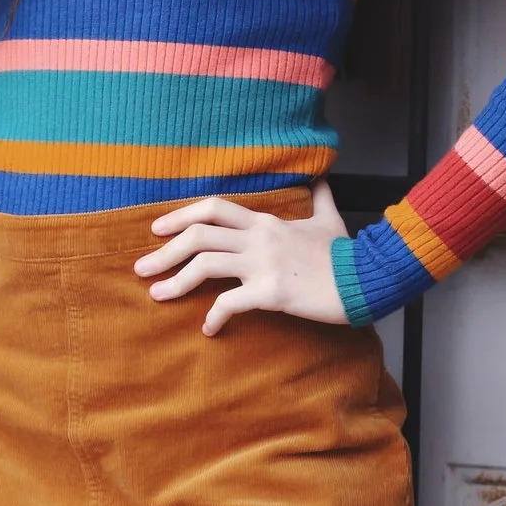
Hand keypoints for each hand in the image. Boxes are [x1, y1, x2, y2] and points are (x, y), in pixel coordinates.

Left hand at [134, 181, 349, 335]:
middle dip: (164, 251)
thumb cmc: (345, 253)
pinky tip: (208, 329)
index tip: (157, 229)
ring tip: (156, 295)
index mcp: (266, 221)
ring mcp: (263, 264)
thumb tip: (321, 176)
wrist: (366, 279)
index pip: (213, 209)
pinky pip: (230, 304)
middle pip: (198, 236)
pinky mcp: (271, 292)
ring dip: (174, 281)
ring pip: (205, 265)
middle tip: (140, 267)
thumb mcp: (330, 218)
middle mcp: (258, 237)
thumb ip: (320, 196)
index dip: (180, 216)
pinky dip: (214, 317)